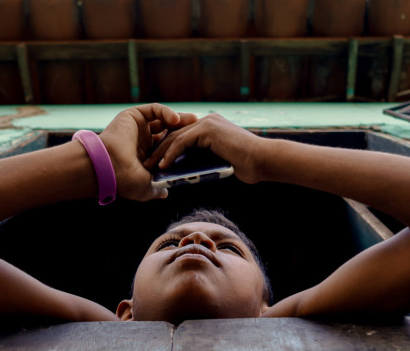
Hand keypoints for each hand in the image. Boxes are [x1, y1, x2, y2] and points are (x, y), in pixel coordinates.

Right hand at [99, 104, 197, 200]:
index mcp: (146, 155)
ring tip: (193, 121)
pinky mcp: (133, 116)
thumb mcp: (146, 187)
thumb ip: (158, 188)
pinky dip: (166, 112)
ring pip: (163, 119)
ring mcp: (138, 127)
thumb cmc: (125, 180)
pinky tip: (176, 120)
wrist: (109, 168)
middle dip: (185, 129)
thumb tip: (166, 193)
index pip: (169, 145)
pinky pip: (154, 110)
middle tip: (200, 129)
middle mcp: (142, 140)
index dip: (183, 143)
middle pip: (169, 130)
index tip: (199, 143)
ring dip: (179, 119)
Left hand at [143, 114, 268, 184]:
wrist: (262, 161)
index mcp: (211, 126)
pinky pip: (182, 142)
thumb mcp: (220, 161)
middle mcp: (208, 120)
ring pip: (175, 137)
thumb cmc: (247, 165)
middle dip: (159, 150)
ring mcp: (207, 123)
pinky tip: (163, 166)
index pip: (182, 135)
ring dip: (160, 153)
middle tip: (147, 164)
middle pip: (175, 134)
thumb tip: (189, 171)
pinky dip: (171, 154)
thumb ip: (205, 159)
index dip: (167, 148)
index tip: (156, 163)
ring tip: (150, 167)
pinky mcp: (207, 130)